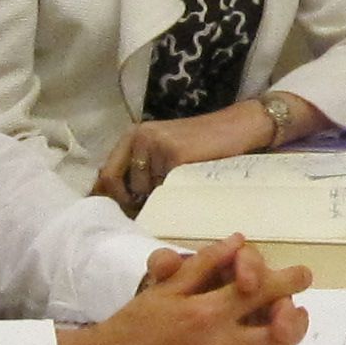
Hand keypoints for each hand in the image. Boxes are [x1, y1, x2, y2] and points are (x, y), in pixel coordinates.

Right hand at [63, 234, 309, 344]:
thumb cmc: (133, 326)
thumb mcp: (165, 289)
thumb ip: (204, 264)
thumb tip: (238, 240)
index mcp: (208, 311)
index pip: (263, 291)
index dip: (288, 281)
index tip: (303, 275)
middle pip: (280, 332)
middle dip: (295, 320)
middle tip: (297, 313)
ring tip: (262, 340)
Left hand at [98, 104, 277, 214]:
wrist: (238, 127)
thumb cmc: (203, 145)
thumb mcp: (164, 151)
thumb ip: (142, 169)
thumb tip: (122, 204)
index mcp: (134, 135)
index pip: (107, 174)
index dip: (109, 198)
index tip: (114, 217)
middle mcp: (140, 137)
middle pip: (120, 186)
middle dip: (132, 203)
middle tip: (149, 213)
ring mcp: (157, 145)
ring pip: (145, 192)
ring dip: (157, 200)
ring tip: (180, 190)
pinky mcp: (175, 156)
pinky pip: (166, 191)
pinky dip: (175, 197)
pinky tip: (189, 188)